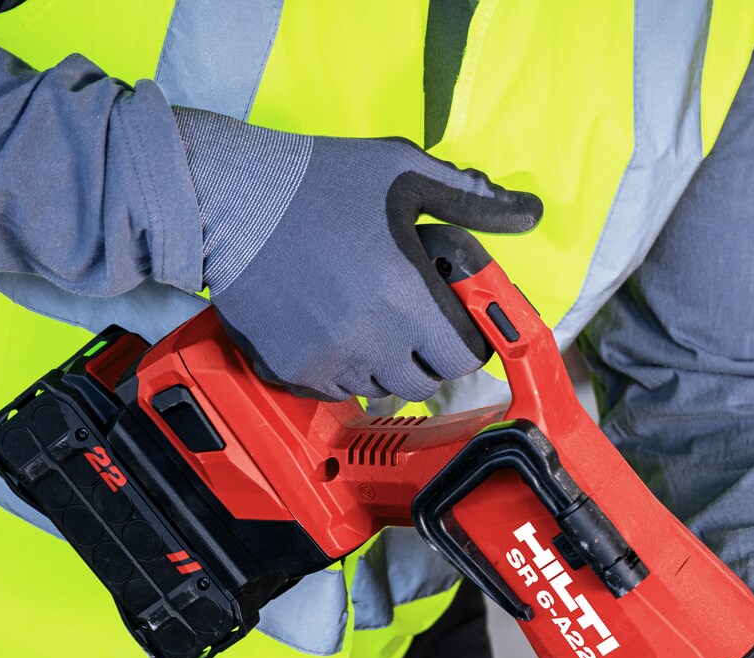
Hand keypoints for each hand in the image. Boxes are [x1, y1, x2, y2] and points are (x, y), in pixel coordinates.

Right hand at [176, 110, 541, 402]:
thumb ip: (469, 199)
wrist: (225, 199)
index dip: (465, 339)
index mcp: (407, 296)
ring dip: (383, 364)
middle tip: (410, 316)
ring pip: (378, 390)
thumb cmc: (316, 180)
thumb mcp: (402, 171)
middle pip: (424, 382)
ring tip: (366, 314)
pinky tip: (329, 325)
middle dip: (427, 354)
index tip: (453, 320)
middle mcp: (370, 341)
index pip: (464, 357)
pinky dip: (340, 368)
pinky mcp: (290, 372)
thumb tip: (527, 212)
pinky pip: (333, 390)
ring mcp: (327, 362)